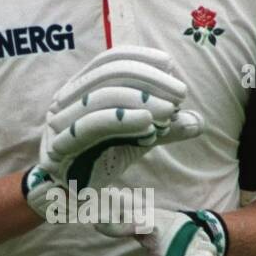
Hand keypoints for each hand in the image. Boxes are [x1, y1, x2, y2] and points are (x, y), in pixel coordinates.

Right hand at [23, 47, 202, 218]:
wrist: (69, 197)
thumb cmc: (102, 160)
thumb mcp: (137, 139)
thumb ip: (163, 128)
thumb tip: (197, 122)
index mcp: (79, 88)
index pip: (108, 60)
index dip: (140, 58)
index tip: (170, 66)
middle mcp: (64, 100)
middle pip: (107, 75)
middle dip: (148, 79)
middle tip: (179, 93)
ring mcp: (58, 123)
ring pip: (100, 97)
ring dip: (140, 100)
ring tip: (169, 111)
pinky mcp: (59, 147)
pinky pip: (92, 126)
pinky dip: (122, 119)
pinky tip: (148, 124)